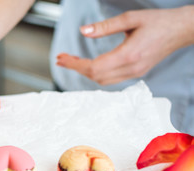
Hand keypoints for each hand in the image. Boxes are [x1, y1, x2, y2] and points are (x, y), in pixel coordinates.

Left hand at [56, 6, 193, 84]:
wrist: (181, 30)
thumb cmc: (159, 22)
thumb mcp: (130, 18)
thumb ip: (105, 27)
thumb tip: (83, 31)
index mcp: (129, 55)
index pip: (94, 67)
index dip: (75, 65)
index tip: (62, 59)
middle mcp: (131, 68)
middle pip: (95, 76)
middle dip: (76, 68)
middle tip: (62, 59)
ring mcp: (134, 73)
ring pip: (102, 80)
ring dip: (85, 72)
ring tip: (73, 61)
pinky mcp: (136, 72)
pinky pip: (111, 79)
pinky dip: (96, 73)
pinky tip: (89, 64)